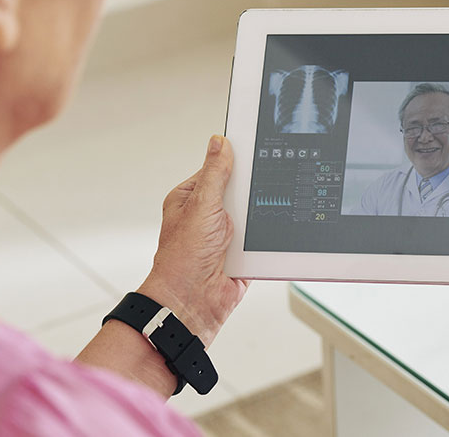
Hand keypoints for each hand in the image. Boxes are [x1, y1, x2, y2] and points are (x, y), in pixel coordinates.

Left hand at [137, 135, 247, 346]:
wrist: (191, 304)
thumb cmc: (182, 260)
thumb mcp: (201, 206)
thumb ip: (215, 174)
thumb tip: (220, 143)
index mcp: (192, 199)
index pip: (218, 170)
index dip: (236, 162)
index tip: (256, 152)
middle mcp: (208, 216)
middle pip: (242, 192)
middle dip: (251, 196)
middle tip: (252, 199)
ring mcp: (226, 237)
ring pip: (255, 216)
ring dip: (258, 222)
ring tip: (251, 228)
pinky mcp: (242, 256)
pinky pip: (263, 241)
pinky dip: (266, 243)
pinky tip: (261, 243)